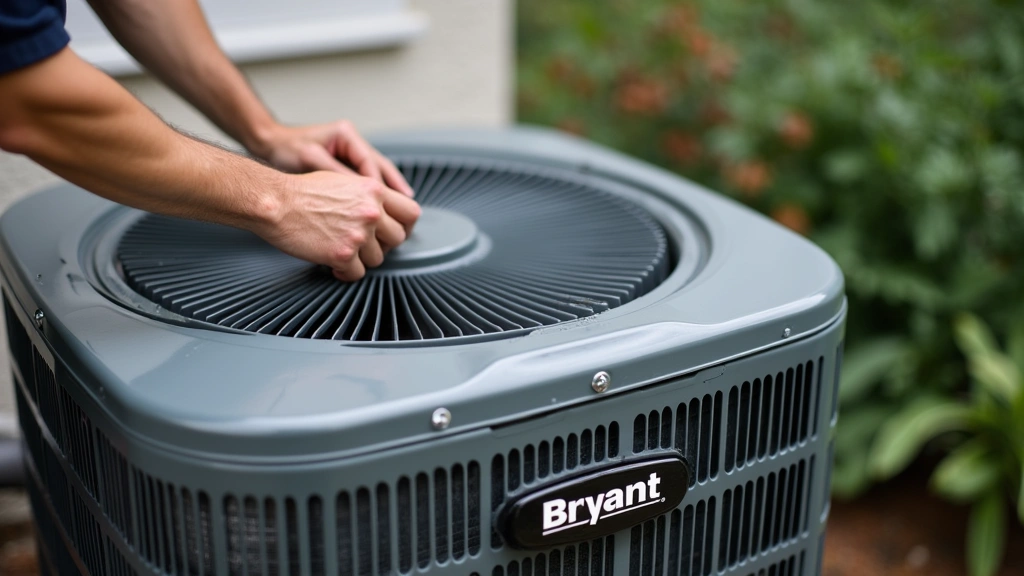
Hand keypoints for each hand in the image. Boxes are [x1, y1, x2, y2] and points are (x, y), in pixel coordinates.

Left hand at [251, 120, 414, 196]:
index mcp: (347, 135)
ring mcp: (350, 150)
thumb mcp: (311, 161)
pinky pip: (365, 179)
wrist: (268, 142)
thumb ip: (336, 176)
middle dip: (394, 188)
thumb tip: (359, 195)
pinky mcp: (344, 162)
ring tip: (402, 209)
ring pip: (377, 174)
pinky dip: (375, 194)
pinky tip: (382, 207)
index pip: (371, 164)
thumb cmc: (285, 149)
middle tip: (407, 207)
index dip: (380, 187)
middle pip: (381, 167)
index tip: (385, 206)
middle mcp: (352, 141)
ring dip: (389, 192)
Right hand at [256, 171, 420, 280]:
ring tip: (342, 250)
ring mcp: (358, 234)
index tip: (395, 232)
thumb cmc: (302, 191)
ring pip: (378, 259)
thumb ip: (368, 196)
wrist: (275, 203)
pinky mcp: (343, 254)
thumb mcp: (344, 181)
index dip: (405, 225)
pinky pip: (357, 274)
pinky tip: (333, 264)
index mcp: (374, 191)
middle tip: (364, 244)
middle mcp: (371, 212)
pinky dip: (345, 273)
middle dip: (382, 245)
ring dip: (361, 259)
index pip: (411, 212)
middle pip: (397, 239)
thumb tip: (383, 211)